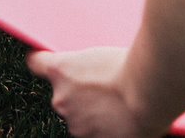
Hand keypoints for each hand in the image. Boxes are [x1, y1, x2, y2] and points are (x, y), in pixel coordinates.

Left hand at [27, 48, 150, 137]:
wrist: (148, 94)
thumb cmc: (131, 67)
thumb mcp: (104, 54)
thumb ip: (87, 65)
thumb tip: (87, 72)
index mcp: (60, 71)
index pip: (36, 63)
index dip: (41, 60)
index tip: (44, 59)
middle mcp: (61, 99)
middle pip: (64, 96)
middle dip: (80, 95)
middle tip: (105, 90)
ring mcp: (75, 125)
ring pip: (80, 119)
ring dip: (94, 115)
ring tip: (120, 107)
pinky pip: (96, 134)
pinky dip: (107, 130)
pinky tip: (123, 122)